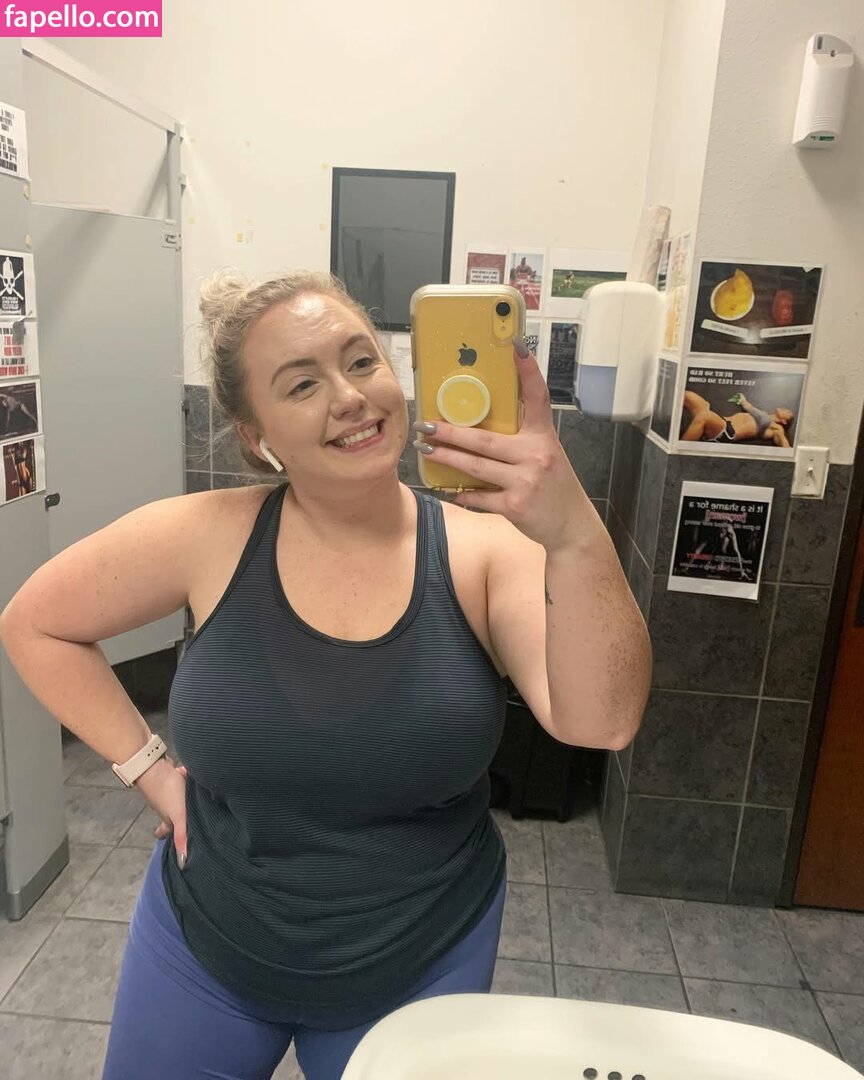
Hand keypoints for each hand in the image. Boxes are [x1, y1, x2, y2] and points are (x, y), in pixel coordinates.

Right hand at [135, 755, 189, 868]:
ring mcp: (167, 789)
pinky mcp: (170, 775)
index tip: (163, 838)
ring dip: (184, 793)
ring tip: (193, 792)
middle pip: (173, 811)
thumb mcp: (179, 816)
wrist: (154, 766)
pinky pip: (179, 779)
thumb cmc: (168, 793)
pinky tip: (191, 773)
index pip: (169, 829)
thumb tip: (182, 862)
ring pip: (177, 794)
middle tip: (185, 814)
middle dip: (180, 812)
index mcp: (168, 816)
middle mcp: (166, 804)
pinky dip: (184, 778)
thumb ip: (182, 836)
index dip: (168, 834)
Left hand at [412, 338, 586, 552]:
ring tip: (426, 450)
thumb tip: (481, 428)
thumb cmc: (553, 486)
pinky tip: (447, 488)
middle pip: (485, 440)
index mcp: (543, 437)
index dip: (528, 371)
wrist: (571, 524)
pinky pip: (480, 497)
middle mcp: (536, 455)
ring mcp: (526, 481)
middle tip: (426, 424)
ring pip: (476, 467)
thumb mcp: (545, 455)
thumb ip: (520, 441)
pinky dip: (462, 493)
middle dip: (451, 432)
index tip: (516, 346)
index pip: (538, 397)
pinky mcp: (516, 505)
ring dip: (447, 458)